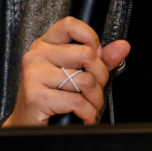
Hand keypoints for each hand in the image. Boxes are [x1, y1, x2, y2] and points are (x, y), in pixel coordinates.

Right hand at [2, 17, 130, 126]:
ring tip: (90, 106)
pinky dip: (88, 113)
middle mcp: (37, 56)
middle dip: (100, 77)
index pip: (70, 25)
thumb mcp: (76, 73)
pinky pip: (77, 101)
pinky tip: (84, 116)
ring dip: (95, 100)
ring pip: (84, 80)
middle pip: (85, 54)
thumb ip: (100, 59)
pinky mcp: (36, 97)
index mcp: (45, 45)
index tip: (96, 56)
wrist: (28, 125)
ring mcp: (34, 75)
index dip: (91, 38)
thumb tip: (123, 46)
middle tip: (96, 89)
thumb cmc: (52, 98)